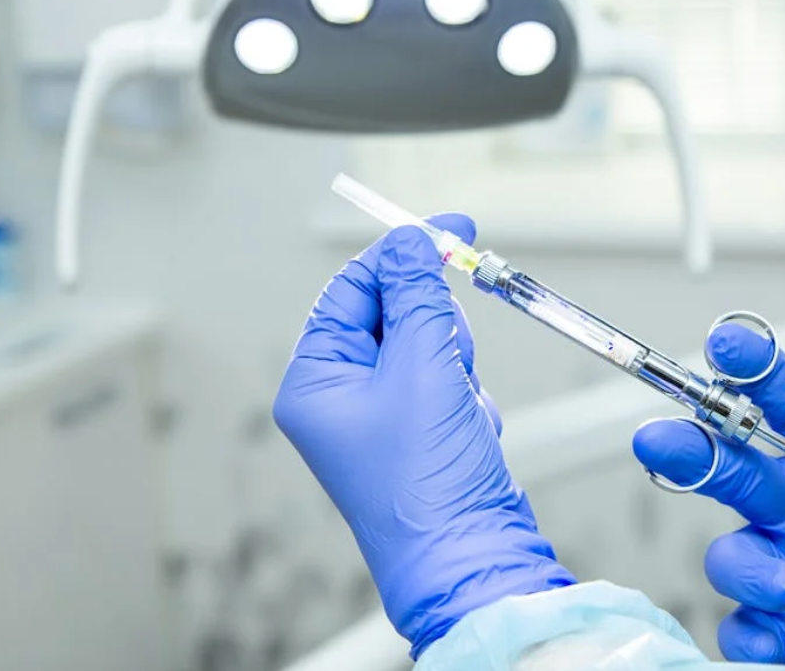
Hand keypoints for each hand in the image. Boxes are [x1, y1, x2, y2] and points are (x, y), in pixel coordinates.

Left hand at [274, 218, 573, 657]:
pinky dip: (468, 393)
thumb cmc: (427, 480)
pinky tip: (467, 428)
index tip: (449, 230)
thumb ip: (416, 294)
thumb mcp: (422, 367)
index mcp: (315, 379)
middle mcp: (340, 394)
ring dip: (455, 363)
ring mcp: (381, 412)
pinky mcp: (420, 426)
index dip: (401, 257)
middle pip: (394, 311)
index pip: (352, 289)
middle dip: (434, 327)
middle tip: (450, 356)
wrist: (469, 554)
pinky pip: (449, 377)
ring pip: (429, 342)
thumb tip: (410, 241)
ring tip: (458, 406)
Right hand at [633, 325, 784, 670]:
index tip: (730, 345)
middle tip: (661, 440)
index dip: (759, 372)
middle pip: (733, 467)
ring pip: (730, 552)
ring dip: (741, 565)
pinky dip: (751, 636)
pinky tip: (776, 638)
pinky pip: (745, 630)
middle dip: (691, 448)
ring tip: (783, 587)